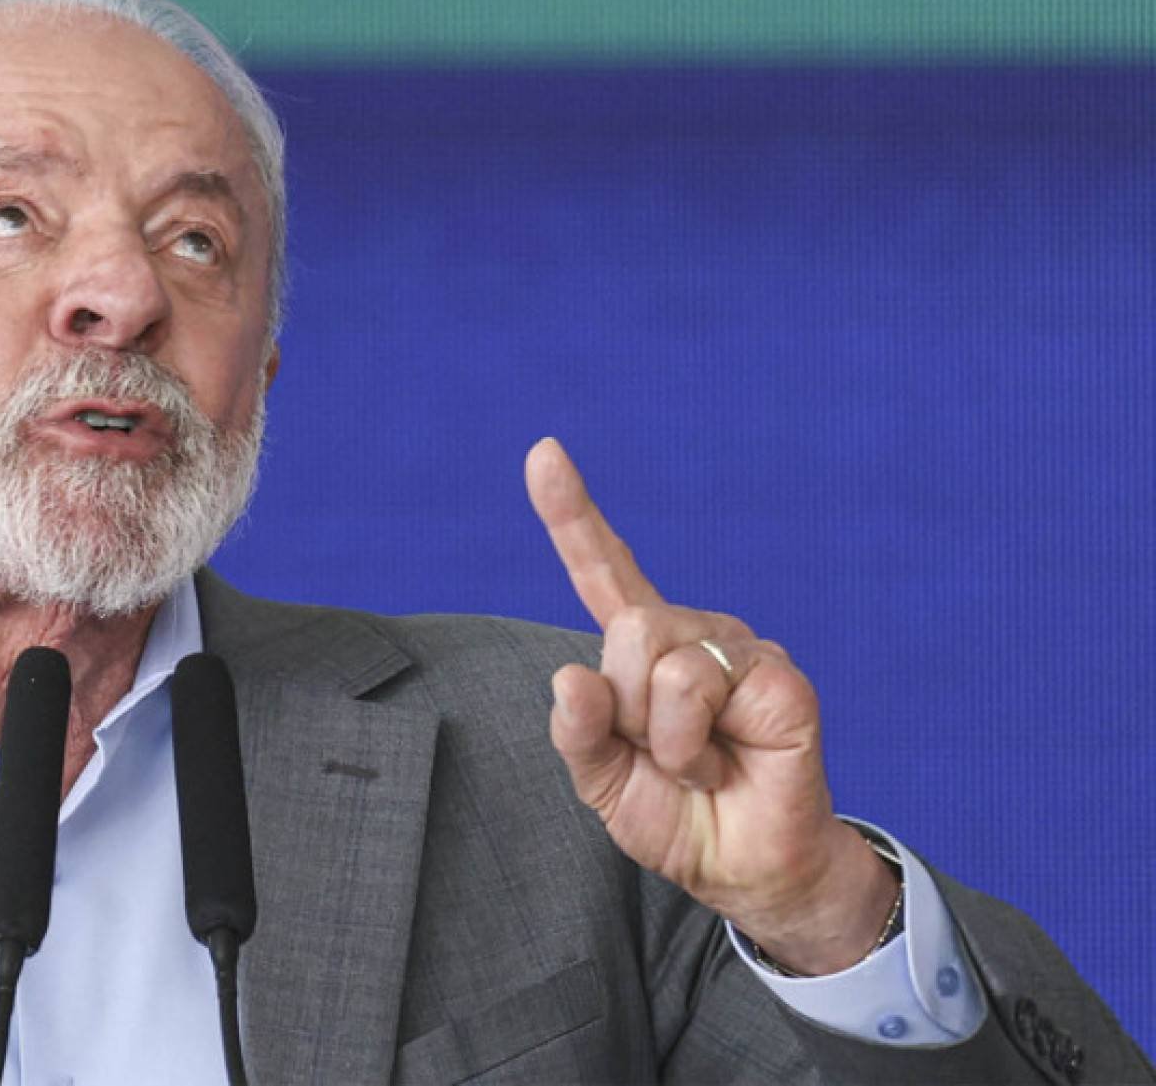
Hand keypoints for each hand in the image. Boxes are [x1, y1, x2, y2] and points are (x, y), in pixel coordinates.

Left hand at [525, 439, 895, 974]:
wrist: (743, 871)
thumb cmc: (677, 818)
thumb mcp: (602, 780)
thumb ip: (578, 731)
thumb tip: (568, 675)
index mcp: (643, 650)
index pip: (602, 571)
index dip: (572, 513)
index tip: (543, 453)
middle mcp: (692, 635)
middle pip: (625, 630)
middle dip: (627, 710)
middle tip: (663, 755)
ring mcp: (740, 650)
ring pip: (657, 657)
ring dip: (661, 737)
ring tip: (698, 765)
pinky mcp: (779, 678)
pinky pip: (699, 689)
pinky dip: (691, 748)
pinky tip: (725, 766)